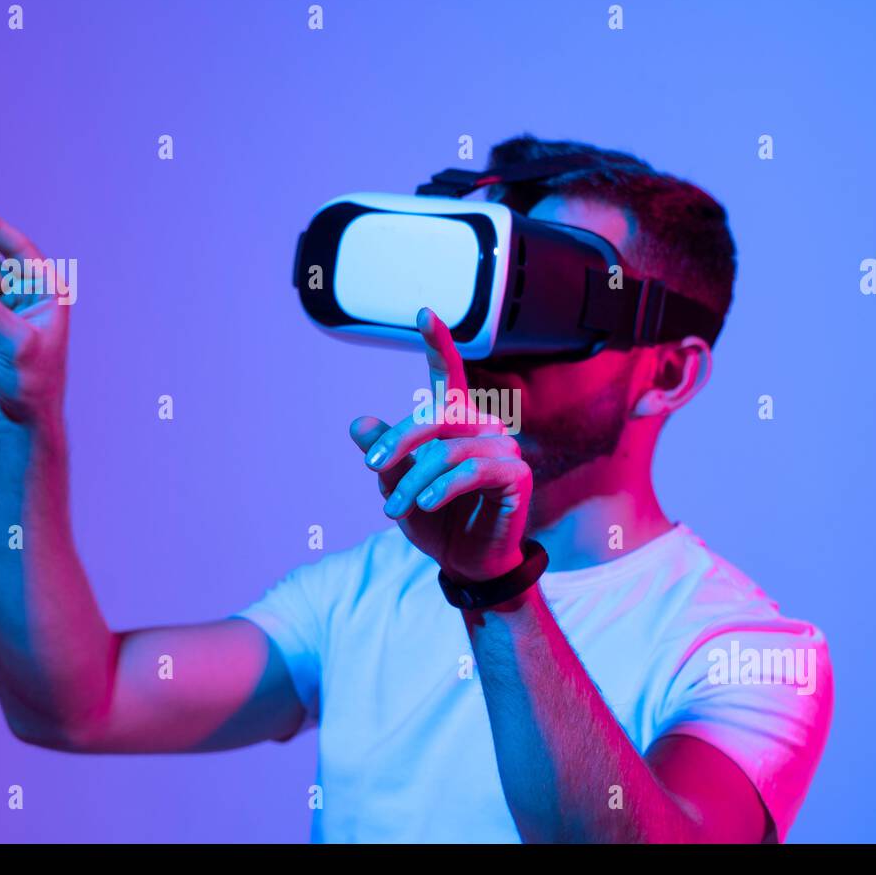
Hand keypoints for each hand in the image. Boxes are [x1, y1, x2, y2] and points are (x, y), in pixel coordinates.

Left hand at [350, 309, 532, 582]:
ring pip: (447, 451)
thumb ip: (384, 453)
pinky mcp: (517, 474)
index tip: (423, 312)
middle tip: (372, 467)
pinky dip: (443, 487)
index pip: (447, 373)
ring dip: (414, 482)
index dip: (436, 342)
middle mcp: (484, 425)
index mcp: (457, 420)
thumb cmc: (436, 520)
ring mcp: (504, 447)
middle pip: (436, 415)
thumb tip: (358, 424)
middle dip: (400, 440)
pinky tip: (425, 504)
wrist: (466, 562)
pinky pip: (473, 471)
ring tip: (394, 509)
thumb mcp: (398, 485)